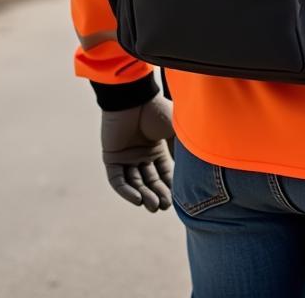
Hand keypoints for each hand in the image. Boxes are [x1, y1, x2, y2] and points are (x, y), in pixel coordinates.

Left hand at [100, 95, 174, 211]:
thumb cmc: (157, 111)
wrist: (134, 98)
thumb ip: (182, 150)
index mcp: (156, 148)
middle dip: (157, 194)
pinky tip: (137, 199)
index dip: (169, 186)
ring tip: (152, 206)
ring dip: (143, 195)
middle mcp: (141, 154)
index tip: (177, 200)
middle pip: (150, 180)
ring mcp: (126, 156)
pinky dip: (126, 191)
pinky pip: (117, 179)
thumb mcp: (176, 131)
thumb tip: (194, 172)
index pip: (163, 173)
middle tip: (164, 206)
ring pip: (134, 182)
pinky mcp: (111, 157)